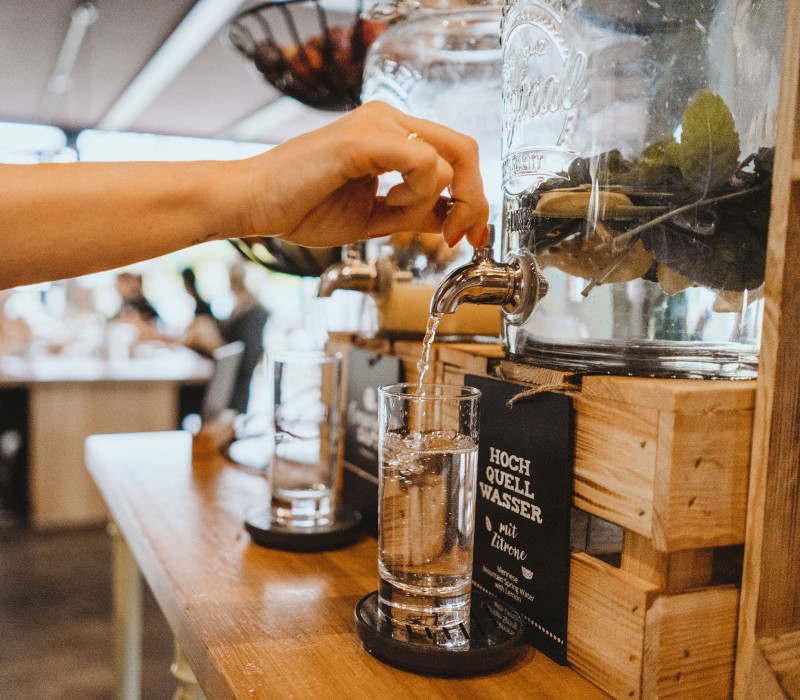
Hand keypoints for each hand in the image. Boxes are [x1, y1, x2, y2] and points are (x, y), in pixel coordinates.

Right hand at [237, 101, 489, 248]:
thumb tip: (451, 220)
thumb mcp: (376, 217)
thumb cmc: (302, 207)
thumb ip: (415, 212)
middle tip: (459, 236)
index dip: (472, 196)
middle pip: (463, 151)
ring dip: (429, 204)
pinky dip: (416, 195)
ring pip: (448, 160)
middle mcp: (388, 119)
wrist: (255, 204)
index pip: (455, 155)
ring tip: (392, 214)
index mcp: (391, 134)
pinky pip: (421, 164)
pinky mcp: (363, 139)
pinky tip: (388, 204)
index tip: (469, 235)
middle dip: (472, 201)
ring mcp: (377, 123)